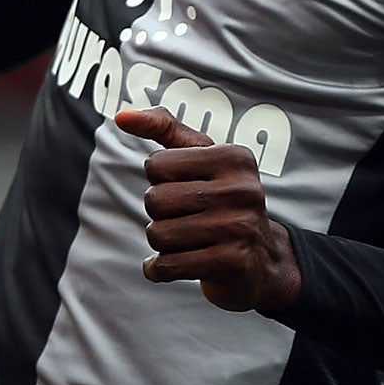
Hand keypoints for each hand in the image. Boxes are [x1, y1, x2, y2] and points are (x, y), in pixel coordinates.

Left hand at [115, 107, 301, 312]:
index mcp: (235, 157)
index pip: (156, 164)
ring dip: (161, 243)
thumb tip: (122, 115)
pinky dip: (159, 268)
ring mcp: (240, 227)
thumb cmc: (222, 201)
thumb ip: (165, 128)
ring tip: (187, 242)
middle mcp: (242, 189)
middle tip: (188, 220)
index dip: (161, 181)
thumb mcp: (203, 157)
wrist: (261, 261)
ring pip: (158, 234)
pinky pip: (167, 265)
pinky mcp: (232, 263)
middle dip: (160, 214)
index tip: (188, 189)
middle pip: (155, 200)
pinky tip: (173, 266)